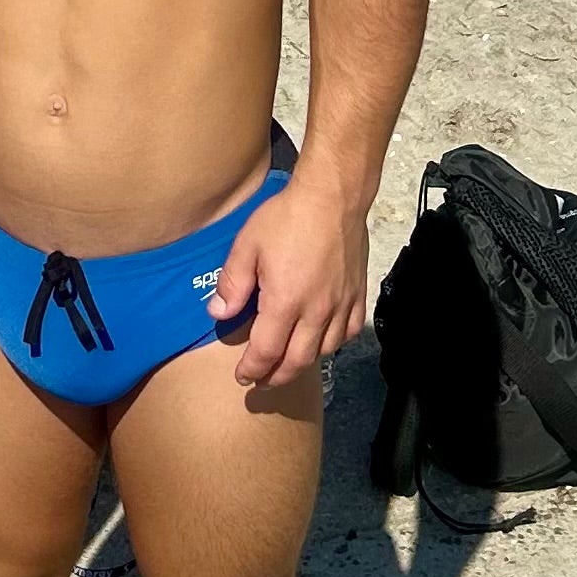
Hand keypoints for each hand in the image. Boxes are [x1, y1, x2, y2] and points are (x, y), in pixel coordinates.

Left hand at [214, 175, 369, 390]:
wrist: (332, 196)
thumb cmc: (286, 217)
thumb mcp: (247, 245)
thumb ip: (232, 284)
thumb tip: (218, 314)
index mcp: (285, 302)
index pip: (266, 352)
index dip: (252, 369)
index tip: (242, 377)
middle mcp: (316, 311)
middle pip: (297, 361)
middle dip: (276, 377)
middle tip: (262, 381)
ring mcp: (341, 305)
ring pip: (324, 351)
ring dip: (303, 363)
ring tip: (287, 363)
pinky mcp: (358, 294)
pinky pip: (349, 332)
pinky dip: (333, 344)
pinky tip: (322, 341)